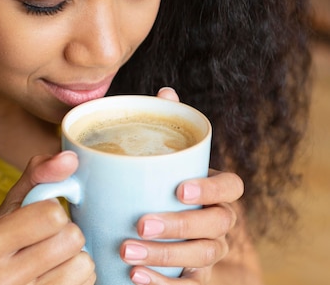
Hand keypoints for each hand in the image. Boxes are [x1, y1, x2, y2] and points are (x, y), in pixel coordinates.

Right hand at [0, 152, 95, 284]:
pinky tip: (59, 273)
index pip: (51, 214)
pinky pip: (87, 282)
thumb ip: (39, 174)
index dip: (51, 210)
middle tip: (46, 239)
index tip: (36, 218)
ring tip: (53, 257)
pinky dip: (80, 274)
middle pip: (71, 238)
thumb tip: (70, 159)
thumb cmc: (6, 240)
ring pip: (83, 263)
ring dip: (75, 255)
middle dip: (65, 232)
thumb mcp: (13, 204)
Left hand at [119, 87, 243, 284]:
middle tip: (140, 223)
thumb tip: (165, 93)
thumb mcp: (152, 157)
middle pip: (216, 224)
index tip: (179, 188)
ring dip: (166, 254)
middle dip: (179, 224)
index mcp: (211, 189)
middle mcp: (217, 221)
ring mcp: (207, 251)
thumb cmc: (152, 186)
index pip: (231, 187)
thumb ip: (161, 128)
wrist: (139, 229)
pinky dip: (165, 284)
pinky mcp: (193, 277)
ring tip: (127, 251)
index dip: (211, 188)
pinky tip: (136, 277)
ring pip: (203, 256)